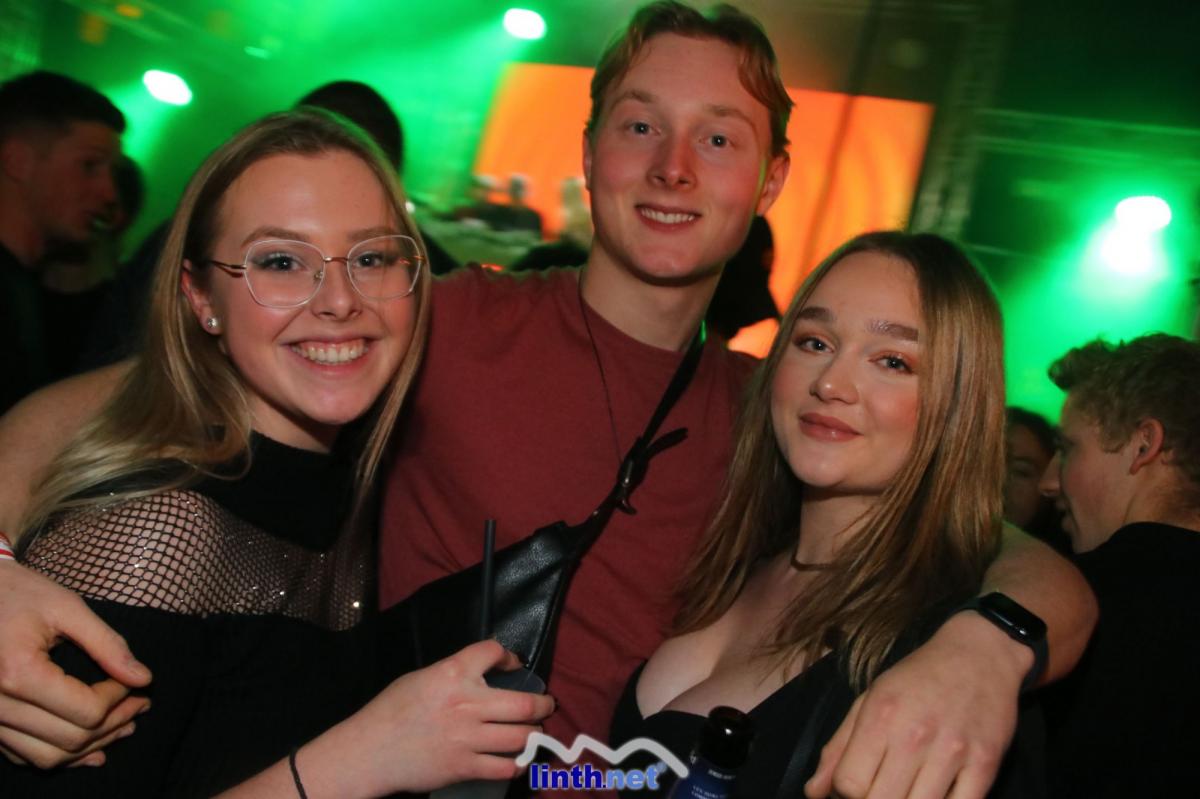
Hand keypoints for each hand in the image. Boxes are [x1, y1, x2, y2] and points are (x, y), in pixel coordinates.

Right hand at [0, 561, 151, 767]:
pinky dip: (60, 754)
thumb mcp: (67, 607)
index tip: (136, 683)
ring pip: (48, 756)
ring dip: (91, 747)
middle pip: (71, 738)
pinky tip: (89, 748)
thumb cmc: (20, 593)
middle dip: (114, 724)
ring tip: (124, 727)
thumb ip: (107, 644)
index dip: (120, 700)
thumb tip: (143, 678)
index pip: (86, 710)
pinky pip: (24, 755)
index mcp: (19, 673)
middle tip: (142, 705)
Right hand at [297, 639, 555, 796]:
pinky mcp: (464, 767)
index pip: (493, 652)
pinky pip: (506, 767)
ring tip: (536, 732)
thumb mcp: (422, 678)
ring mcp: (468, 738)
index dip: (510, 657)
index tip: (514, 666)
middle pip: (524, 703)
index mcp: (451, 673)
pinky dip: (519, 763)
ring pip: (522, 736)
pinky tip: (520, 759)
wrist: (369, 751)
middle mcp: (466, 703)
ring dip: (535, 734)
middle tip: (546, 704)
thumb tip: (484, 676)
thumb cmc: (391, 711)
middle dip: (543, 704)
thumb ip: (454, 674)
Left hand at [805, 613, 1028, 798]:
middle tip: (880, 787)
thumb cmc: (918, 678)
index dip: (845, 793)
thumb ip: (839, 748)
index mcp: (880, 717)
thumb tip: (813, 792)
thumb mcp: (870, 700)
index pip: (849, 784)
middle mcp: (915, 736)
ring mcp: (953, 752)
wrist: (979, 655)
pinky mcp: (986, 765)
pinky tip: (935, 793)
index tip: (855, 784)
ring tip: (905, 790)